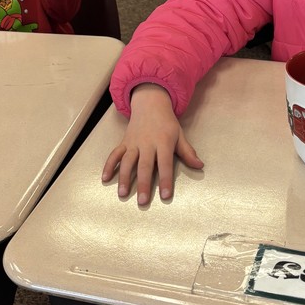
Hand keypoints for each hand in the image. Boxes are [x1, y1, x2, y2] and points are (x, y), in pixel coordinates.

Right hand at [102, 84, 203, 204]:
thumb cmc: (166, 123)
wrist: (150, 103)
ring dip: (124, 178)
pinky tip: (105, 178)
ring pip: (127, 161)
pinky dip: (109, 165)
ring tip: (122, 194)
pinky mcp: (124, 142)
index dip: (166, 180)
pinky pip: (115, 154)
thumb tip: (200, 166)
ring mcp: (134, 143)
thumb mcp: (179, 135)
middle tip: (143, 201)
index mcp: (163, 142)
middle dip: (143, 184)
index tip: (166, 196)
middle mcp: (147, 143)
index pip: (165, 164)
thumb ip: (187, 152)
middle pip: (144, 166)